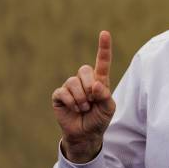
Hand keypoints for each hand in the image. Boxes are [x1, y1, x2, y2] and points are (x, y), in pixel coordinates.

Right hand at [51, 31, 115, 162]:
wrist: (86, 134)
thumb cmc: (99, 119)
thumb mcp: (109, 109)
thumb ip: (106, 96)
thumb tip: (95, 85)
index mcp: (100, 81)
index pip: (102, 61)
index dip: (103, 47)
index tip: (105, 33)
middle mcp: (85, 81)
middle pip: (85, 69)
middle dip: (89, 86)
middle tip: (92, 101)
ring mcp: (71, 87)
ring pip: (73, 82)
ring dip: (81, 98)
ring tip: (84, 108)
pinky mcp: (60, 95)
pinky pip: (63, 92)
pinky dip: (71, 102)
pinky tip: (75, 109)